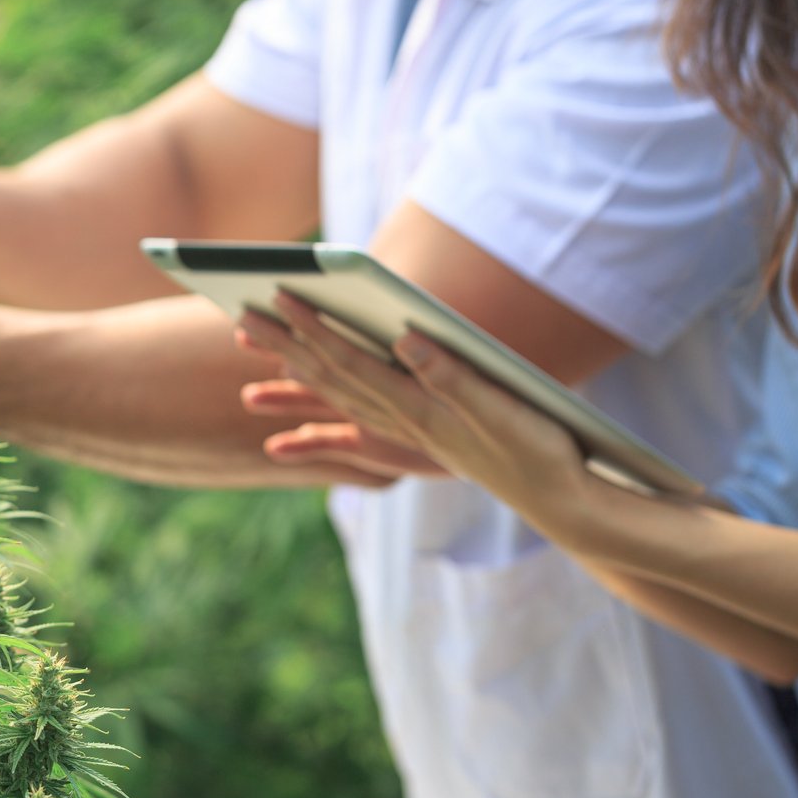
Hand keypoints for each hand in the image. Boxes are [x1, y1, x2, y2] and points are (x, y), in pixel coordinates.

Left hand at [238, 293, 593, 523]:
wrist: (557, 499)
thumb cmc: (538, 447)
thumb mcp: (500, 407)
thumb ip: (451, 375)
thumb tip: (405, 339)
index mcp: (417, 406)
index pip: (352, 359)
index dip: (314, 329)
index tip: (279, 298)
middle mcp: (401, 422)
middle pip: (331, 377)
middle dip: (286, 348)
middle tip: (240, 320)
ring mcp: (405, 435)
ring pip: (337, 403)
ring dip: (292, 387)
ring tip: (245, 381)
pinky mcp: (414, 444)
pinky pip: (354, 435)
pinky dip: (316, 438)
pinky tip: (281, 446)